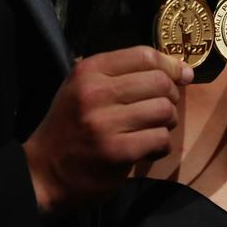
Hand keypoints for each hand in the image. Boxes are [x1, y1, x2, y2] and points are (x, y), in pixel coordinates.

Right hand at [23, 46, 192, 214]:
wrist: (43, 172)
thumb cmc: (70, 126)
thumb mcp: (83, 88)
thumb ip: (123, 75)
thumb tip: (181, 70)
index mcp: (89, 71)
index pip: (144, 55)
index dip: (171, 64)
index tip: (182, 76)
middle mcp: (95, 92)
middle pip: (159, 82)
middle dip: (170, 97)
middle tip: (160, 111)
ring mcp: (105, 123)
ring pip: (164, 110)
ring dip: (166, 123)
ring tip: (152, 130)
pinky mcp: (117, 151)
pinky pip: (160, 139)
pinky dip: (160, 146)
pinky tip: (146, 150)